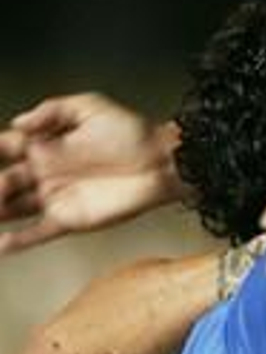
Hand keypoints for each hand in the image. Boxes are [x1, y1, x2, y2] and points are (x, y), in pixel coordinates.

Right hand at [0, 93, 182, 254]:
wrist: (162, 162)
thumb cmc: (131, 132)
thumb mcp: (90, 107)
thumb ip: (52, 110)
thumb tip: (18, 122)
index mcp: (44, 146)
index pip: (4, 149)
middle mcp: (44, 172)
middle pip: (3, 181)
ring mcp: (55, 197)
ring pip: (14, 207)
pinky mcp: (71, 219)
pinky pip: (40, 232)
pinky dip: (20, 240)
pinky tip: (2, 245)